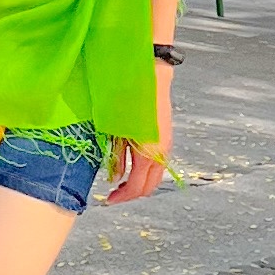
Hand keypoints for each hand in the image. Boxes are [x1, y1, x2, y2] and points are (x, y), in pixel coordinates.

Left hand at [106, 68, 172, 204]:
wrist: (150, 74)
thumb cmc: (128, 98)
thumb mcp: (115, 130)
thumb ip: (116, 156)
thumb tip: (114, 176)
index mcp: (148, 153)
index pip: (137, 187)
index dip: (122, 197)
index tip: (108, 200)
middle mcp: (161, 152)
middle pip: (150, 186)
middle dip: (132, 193)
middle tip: (114, 194)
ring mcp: (165, 144)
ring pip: (155, 174)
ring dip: (138, 181)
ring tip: (120, 180)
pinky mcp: (165, 136)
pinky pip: (157, 162)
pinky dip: (144, 169)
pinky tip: (130, 163)